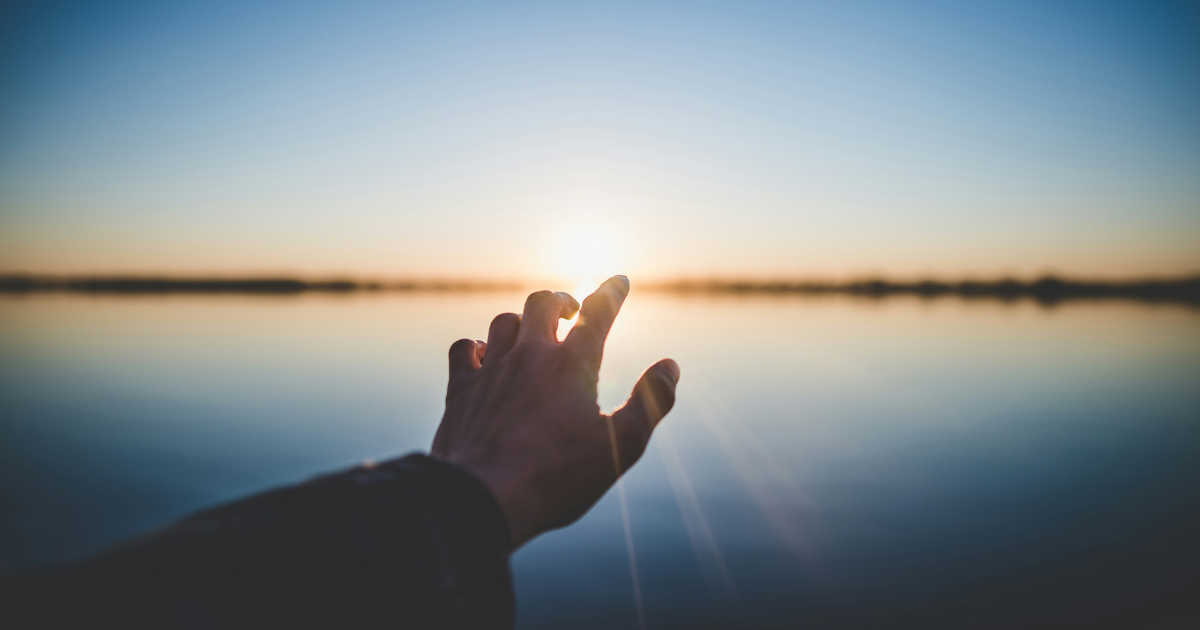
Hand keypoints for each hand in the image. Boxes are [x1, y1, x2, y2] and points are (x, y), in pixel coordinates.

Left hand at [431, 276, 679, 548]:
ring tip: (532, 334)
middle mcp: (530, 355)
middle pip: (543, 302)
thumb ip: (651, 402)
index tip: (620, 281)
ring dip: (521, 321)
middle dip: (562, 300)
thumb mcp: (621, 447)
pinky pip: (465, 348)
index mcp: (572, 364)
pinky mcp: (461, 390)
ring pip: (504, 321)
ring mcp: (492, 370)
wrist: (483, 498)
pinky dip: (478, 346)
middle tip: (571, 311)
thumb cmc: (558, 477)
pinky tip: (485, 357)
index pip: (597, 311)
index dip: (611, 291)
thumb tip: (670, 366)